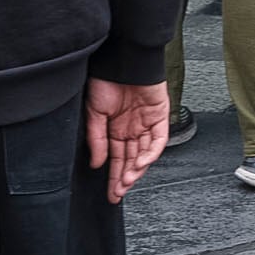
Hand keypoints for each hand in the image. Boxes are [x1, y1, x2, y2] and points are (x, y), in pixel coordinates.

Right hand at [83, 77, 170, 203]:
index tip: (111, 193)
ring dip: (137, 169)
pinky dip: (151, 153)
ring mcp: (146, 123)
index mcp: (114, 128)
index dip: (113, 176)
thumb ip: (97, 139)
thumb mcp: (94, 113)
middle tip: (118, 193)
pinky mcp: (160, 116)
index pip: (116, 158)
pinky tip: (141, 163)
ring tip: (127, 181)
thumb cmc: (105, 80)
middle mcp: (131, 128)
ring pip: (145, 153)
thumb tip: (97, 163)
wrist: (122, 61)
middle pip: (131, 159)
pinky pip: (158, 139)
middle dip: (125, 178)